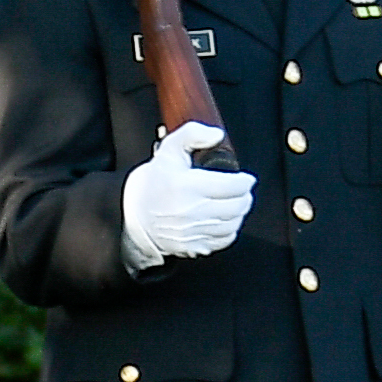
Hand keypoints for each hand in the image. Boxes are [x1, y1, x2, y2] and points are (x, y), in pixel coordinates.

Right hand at [121, 122, 253, 264]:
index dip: (245, 181)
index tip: (245, 178)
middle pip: (237, 206)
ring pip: (233, 223)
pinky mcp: (193, 247)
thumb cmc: (154, 182)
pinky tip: (224, 219)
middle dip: (245, 196)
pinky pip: (224, 239)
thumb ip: (192, 134)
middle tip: (242, 190)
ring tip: (235, 202)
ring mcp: (192, 232)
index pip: (233, 186)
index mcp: (186, 186)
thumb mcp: (169, 149)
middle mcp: (190, 212)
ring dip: (239, 212)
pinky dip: (230, 229)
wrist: (135, 216)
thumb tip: (216, 135)